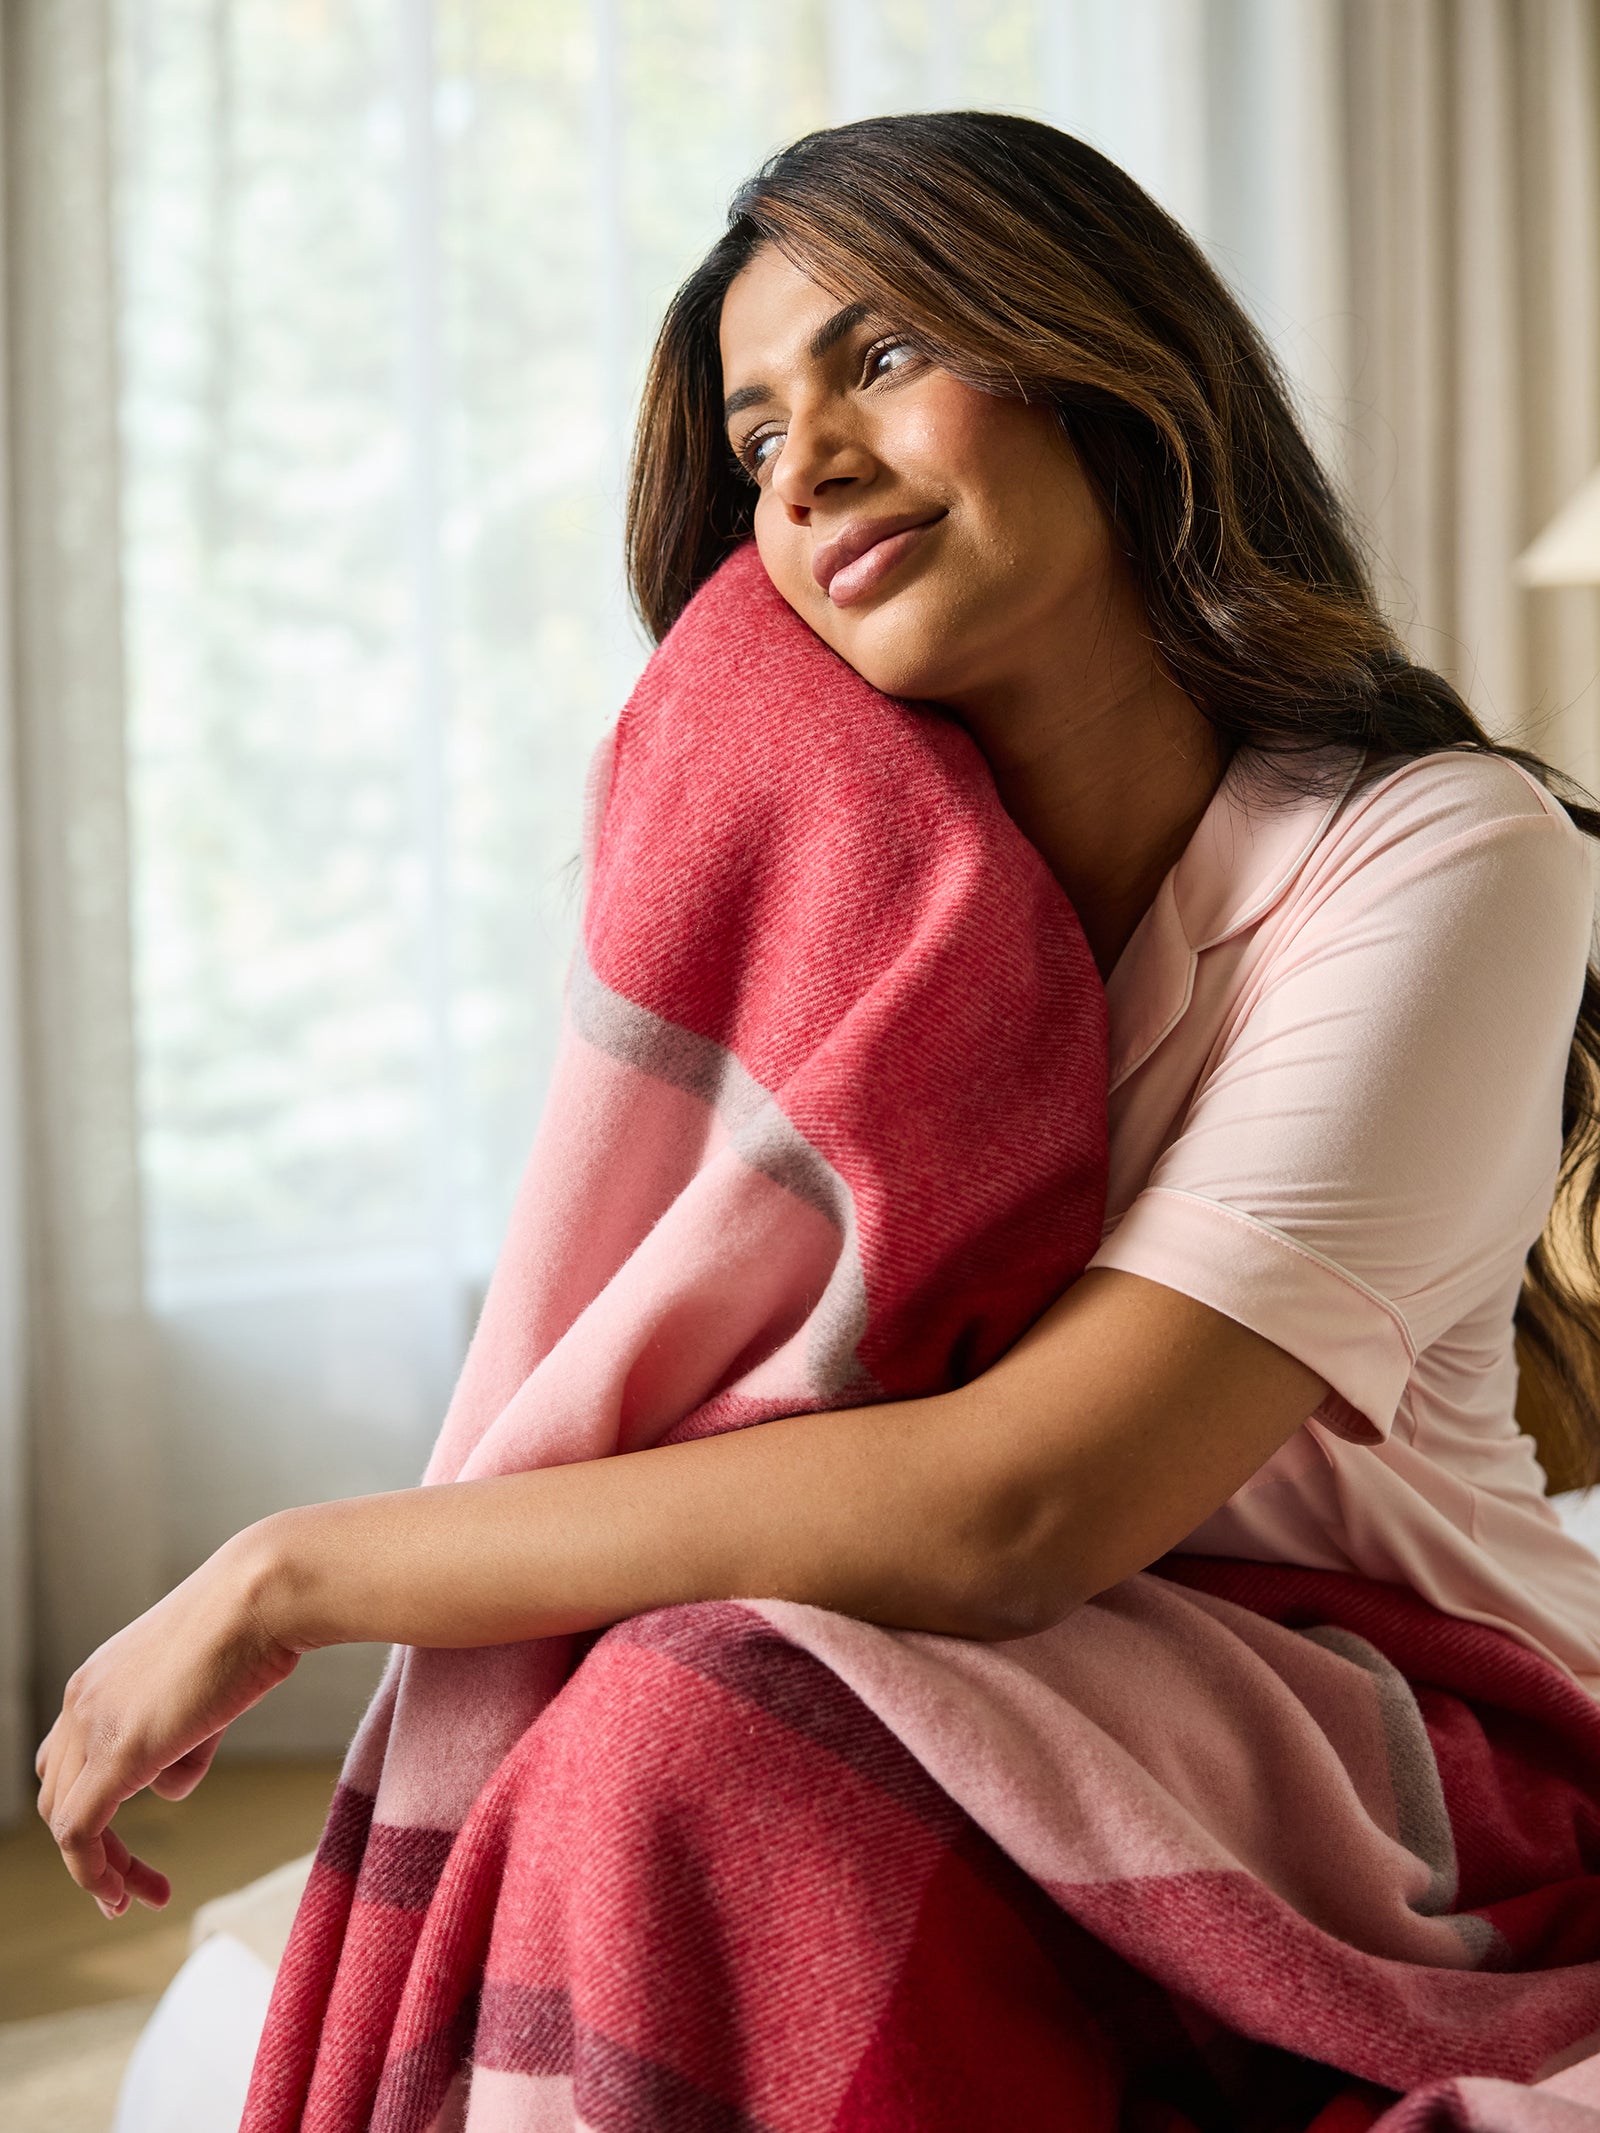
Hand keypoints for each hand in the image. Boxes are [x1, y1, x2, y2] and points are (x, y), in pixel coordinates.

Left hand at [35, 1530, 299, 1917]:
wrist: (265, 1593)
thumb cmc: (253, 1625)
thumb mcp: (207, 1688)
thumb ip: (180, 1739)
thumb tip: (167, 1787)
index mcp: (98, 1679)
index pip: (67, 1760)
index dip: (90, 1809)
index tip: (124, 1843)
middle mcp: (81, 1700)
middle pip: (59, 1794)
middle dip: (92, 1846)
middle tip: (132, 1885)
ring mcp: (93, 1724)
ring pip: (65, 1819)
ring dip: (98, 1867)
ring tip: (135, 1896)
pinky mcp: (118, 1752)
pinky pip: (78, 1832)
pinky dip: (93, 1872)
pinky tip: (121, 1895)